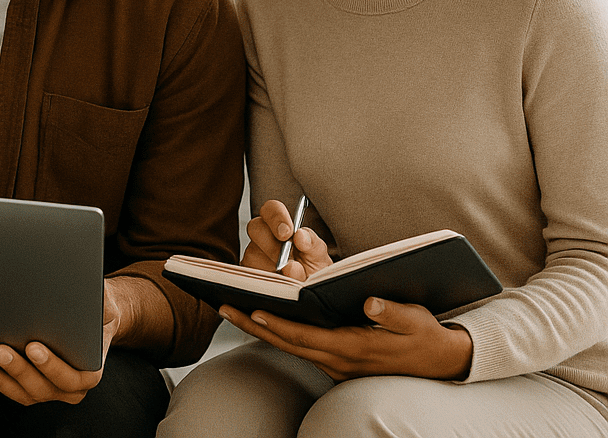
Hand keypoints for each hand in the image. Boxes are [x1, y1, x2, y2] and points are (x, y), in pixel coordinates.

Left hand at [0, 288, 118, 404]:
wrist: (85, 320)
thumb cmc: (94, 311)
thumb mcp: (103, 302)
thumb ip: (99, 297)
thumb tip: (89, 287)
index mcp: (91, 371)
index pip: (73, 377)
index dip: (52, 366)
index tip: (32, 347)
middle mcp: (70, 388)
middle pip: (43, 387)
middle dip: (20, 369)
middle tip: (1, 350)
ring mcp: (49, 390)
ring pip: (25, 392)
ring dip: (2, 377)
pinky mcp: (28, 388)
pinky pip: (10, 388)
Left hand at [220, 297, 473, 380]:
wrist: (441, 362)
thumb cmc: (426, 336)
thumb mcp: (416, 321)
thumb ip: (393, 311)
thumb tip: (370, 300)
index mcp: (354, 347)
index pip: (305, 336)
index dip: (277, 324)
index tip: (251, 308)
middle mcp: (339, 360)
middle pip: (287, 343)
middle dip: (253, 325)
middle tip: (223, 305)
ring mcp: (337, 365)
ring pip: (290, 346)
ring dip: (260, 330)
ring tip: (232, 308)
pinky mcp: (338, 362)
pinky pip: (301, 348)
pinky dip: (278, 334)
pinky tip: (262, 319)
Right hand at [243, 200, 331, 279]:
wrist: (310, 297)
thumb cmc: (314, 271)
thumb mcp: (319, 257)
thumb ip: (313, 244)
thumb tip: (300, 237)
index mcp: (281, 226)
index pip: (271, 209)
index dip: (276, 217)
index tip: (288, 233)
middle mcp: (263, 238)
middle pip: (255, 227)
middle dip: (272, 244)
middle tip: (287, 261)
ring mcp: (253, 256)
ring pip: (252, 254)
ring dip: (272, 268)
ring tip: (291, 279)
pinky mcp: (247, 276)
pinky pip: (249, 275)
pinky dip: (267, 282)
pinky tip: (280, 286)